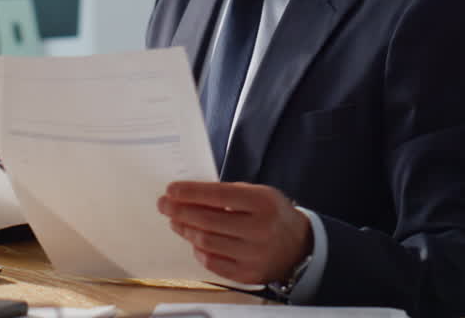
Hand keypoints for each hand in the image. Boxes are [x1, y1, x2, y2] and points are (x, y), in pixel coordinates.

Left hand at [158, 181, 311, 285]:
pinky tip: (194, 241)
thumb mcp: (258, 194)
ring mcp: (254, 254)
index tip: (171, 190)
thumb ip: (228, 194)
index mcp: (262, 203)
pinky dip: (199, 251)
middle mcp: (259, 229)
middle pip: (208, 220)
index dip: (190, 193)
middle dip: (180, 211)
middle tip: (164, 205)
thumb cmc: (272, 214)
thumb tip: (189, 196)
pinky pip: (213, 263)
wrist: (300, 246)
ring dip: (186, 230)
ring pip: (207, 242)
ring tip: (176, 222)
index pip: (217, 196)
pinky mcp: (249, 274)